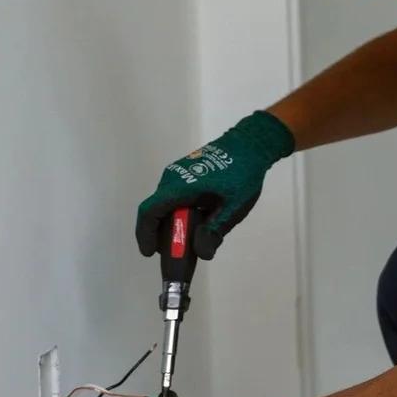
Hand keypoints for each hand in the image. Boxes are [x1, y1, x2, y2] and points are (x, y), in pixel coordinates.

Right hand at [135, 110, 293, 259]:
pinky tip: (199, 221)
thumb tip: (201, 253)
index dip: (145, 235)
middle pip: (157, 212)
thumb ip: (215, 230)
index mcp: (179, 187)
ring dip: (174, 223)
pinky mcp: (186, 172)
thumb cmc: (243, 173)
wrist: (251, 143)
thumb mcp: (233, 207)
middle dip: (163, 235)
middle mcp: (172, 178)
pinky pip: (175, 196)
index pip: (149, 212)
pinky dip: (181, 212)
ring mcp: (178, 173)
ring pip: (167, 204)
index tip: (150, 254)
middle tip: (178, 253)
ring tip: (192, 239)